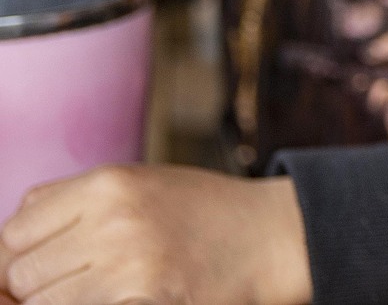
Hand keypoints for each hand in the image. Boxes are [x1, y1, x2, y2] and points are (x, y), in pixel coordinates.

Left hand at [0, 166, 310, 304]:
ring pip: (42, 303)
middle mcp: (113, 219)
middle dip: (42, 284)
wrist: (274, 238)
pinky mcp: (145, 299)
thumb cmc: (205, 214)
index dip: (23, 255)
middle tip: (84, 281)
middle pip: (22, 272)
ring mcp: (129, 263)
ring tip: (105, 291)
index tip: (48, 265)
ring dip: (62, 304)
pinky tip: (122, 298)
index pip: (16, 230)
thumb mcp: (140, 186)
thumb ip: (75, 206)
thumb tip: (7, 256)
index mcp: (109, 183)